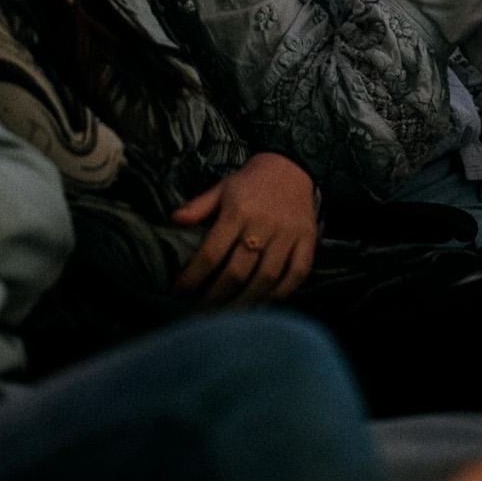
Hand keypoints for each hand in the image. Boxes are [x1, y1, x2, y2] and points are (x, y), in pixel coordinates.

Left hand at [171, 152, 317, 304]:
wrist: (292, 165)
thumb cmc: (251, 182)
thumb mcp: (222, 188)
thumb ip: (198, 207)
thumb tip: (173, 220)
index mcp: (237, 212)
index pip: (211, 253)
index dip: (193, 277)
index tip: (180, 292)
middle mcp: (263, 224)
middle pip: (237, 271)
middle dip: (216, 297)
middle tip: (203, 313)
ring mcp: (288, 234)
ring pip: (266, 278)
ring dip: (246, 301)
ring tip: (231, 315)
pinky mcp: (308, 240)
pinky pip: (297, 273)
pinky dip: (282, 292)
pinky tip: (266, 302)